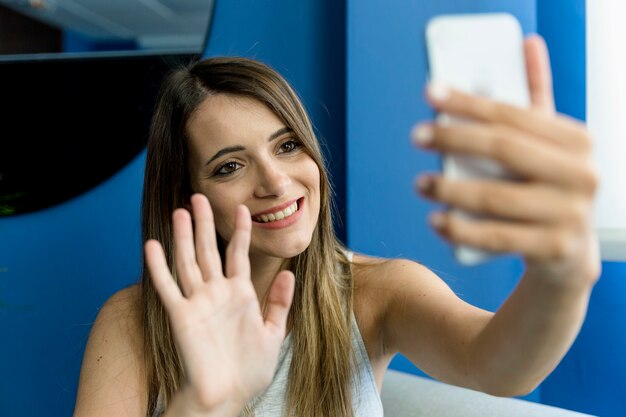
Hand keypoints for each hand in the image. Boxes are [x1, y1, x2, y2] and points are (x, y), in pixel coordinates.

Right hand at [144, 194, 294, 413]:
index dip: (240, 231)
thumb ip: (280, 303)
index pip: (238, 254)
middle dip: (204, 223)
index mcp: (240, 294)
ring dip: (182, 237)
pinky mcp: (181, 316)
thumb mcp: (273, 332)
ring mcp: (198, 303)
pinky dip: (159, 267)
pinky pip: (168, 287)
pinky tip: (153, 244)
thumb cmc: (250, 368)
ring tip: (179, 211)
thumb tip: (290, 273)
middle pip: (208, 250)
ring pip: (188, 261)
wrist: (228, 394)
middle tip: (198, 197)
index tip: (243, 208)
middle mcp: (217, 293)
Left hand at [412, 35, 599, 287]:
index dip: (468, 102)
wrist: (569, 252)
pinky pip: (497, 237)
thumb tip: (527, 44)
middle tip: (417, 135)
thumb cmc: (548, 187)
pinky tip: (436, 219)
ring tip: (420, 183)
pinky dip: (461, 228)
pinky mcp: (554, 248)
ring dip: (449, 188)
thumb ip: (536, 98)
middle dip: (454, 139)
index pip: (514, 114)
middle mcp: (581, 175)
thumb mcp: (547, 143)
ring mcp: (570, 214)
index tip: (431, 93)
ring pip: (496, 196)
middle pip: (504, 149)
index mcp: (577, 141)